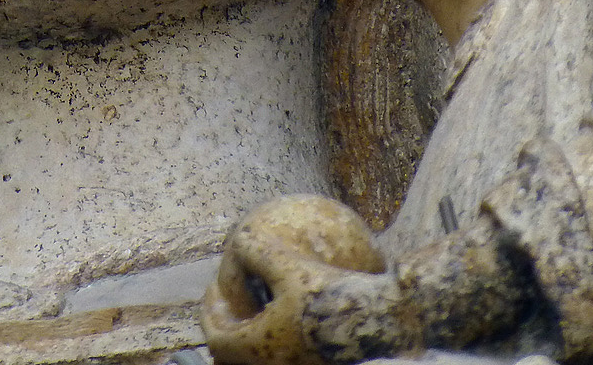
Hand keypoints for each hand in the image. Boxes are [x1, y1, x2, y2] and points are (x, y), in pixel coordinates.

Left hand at [201, 195, 383, 364]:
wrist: (382, 322)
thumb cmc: (333, 294)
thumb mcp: (291, 266)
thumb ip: (258, 252)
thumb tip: (237, 239)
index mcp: (259, 348)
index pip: (218, 338)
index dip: (210, 313)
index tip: (213, 291)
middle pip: (236, 356)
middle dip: (228, 330)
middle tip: (229, 305)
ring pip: (263, 357)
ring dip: (254, 334)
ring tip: (259, 308)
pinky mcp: (318, 364)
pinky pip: (288, 354)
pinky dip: (280, 337)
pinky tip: (295, 308)